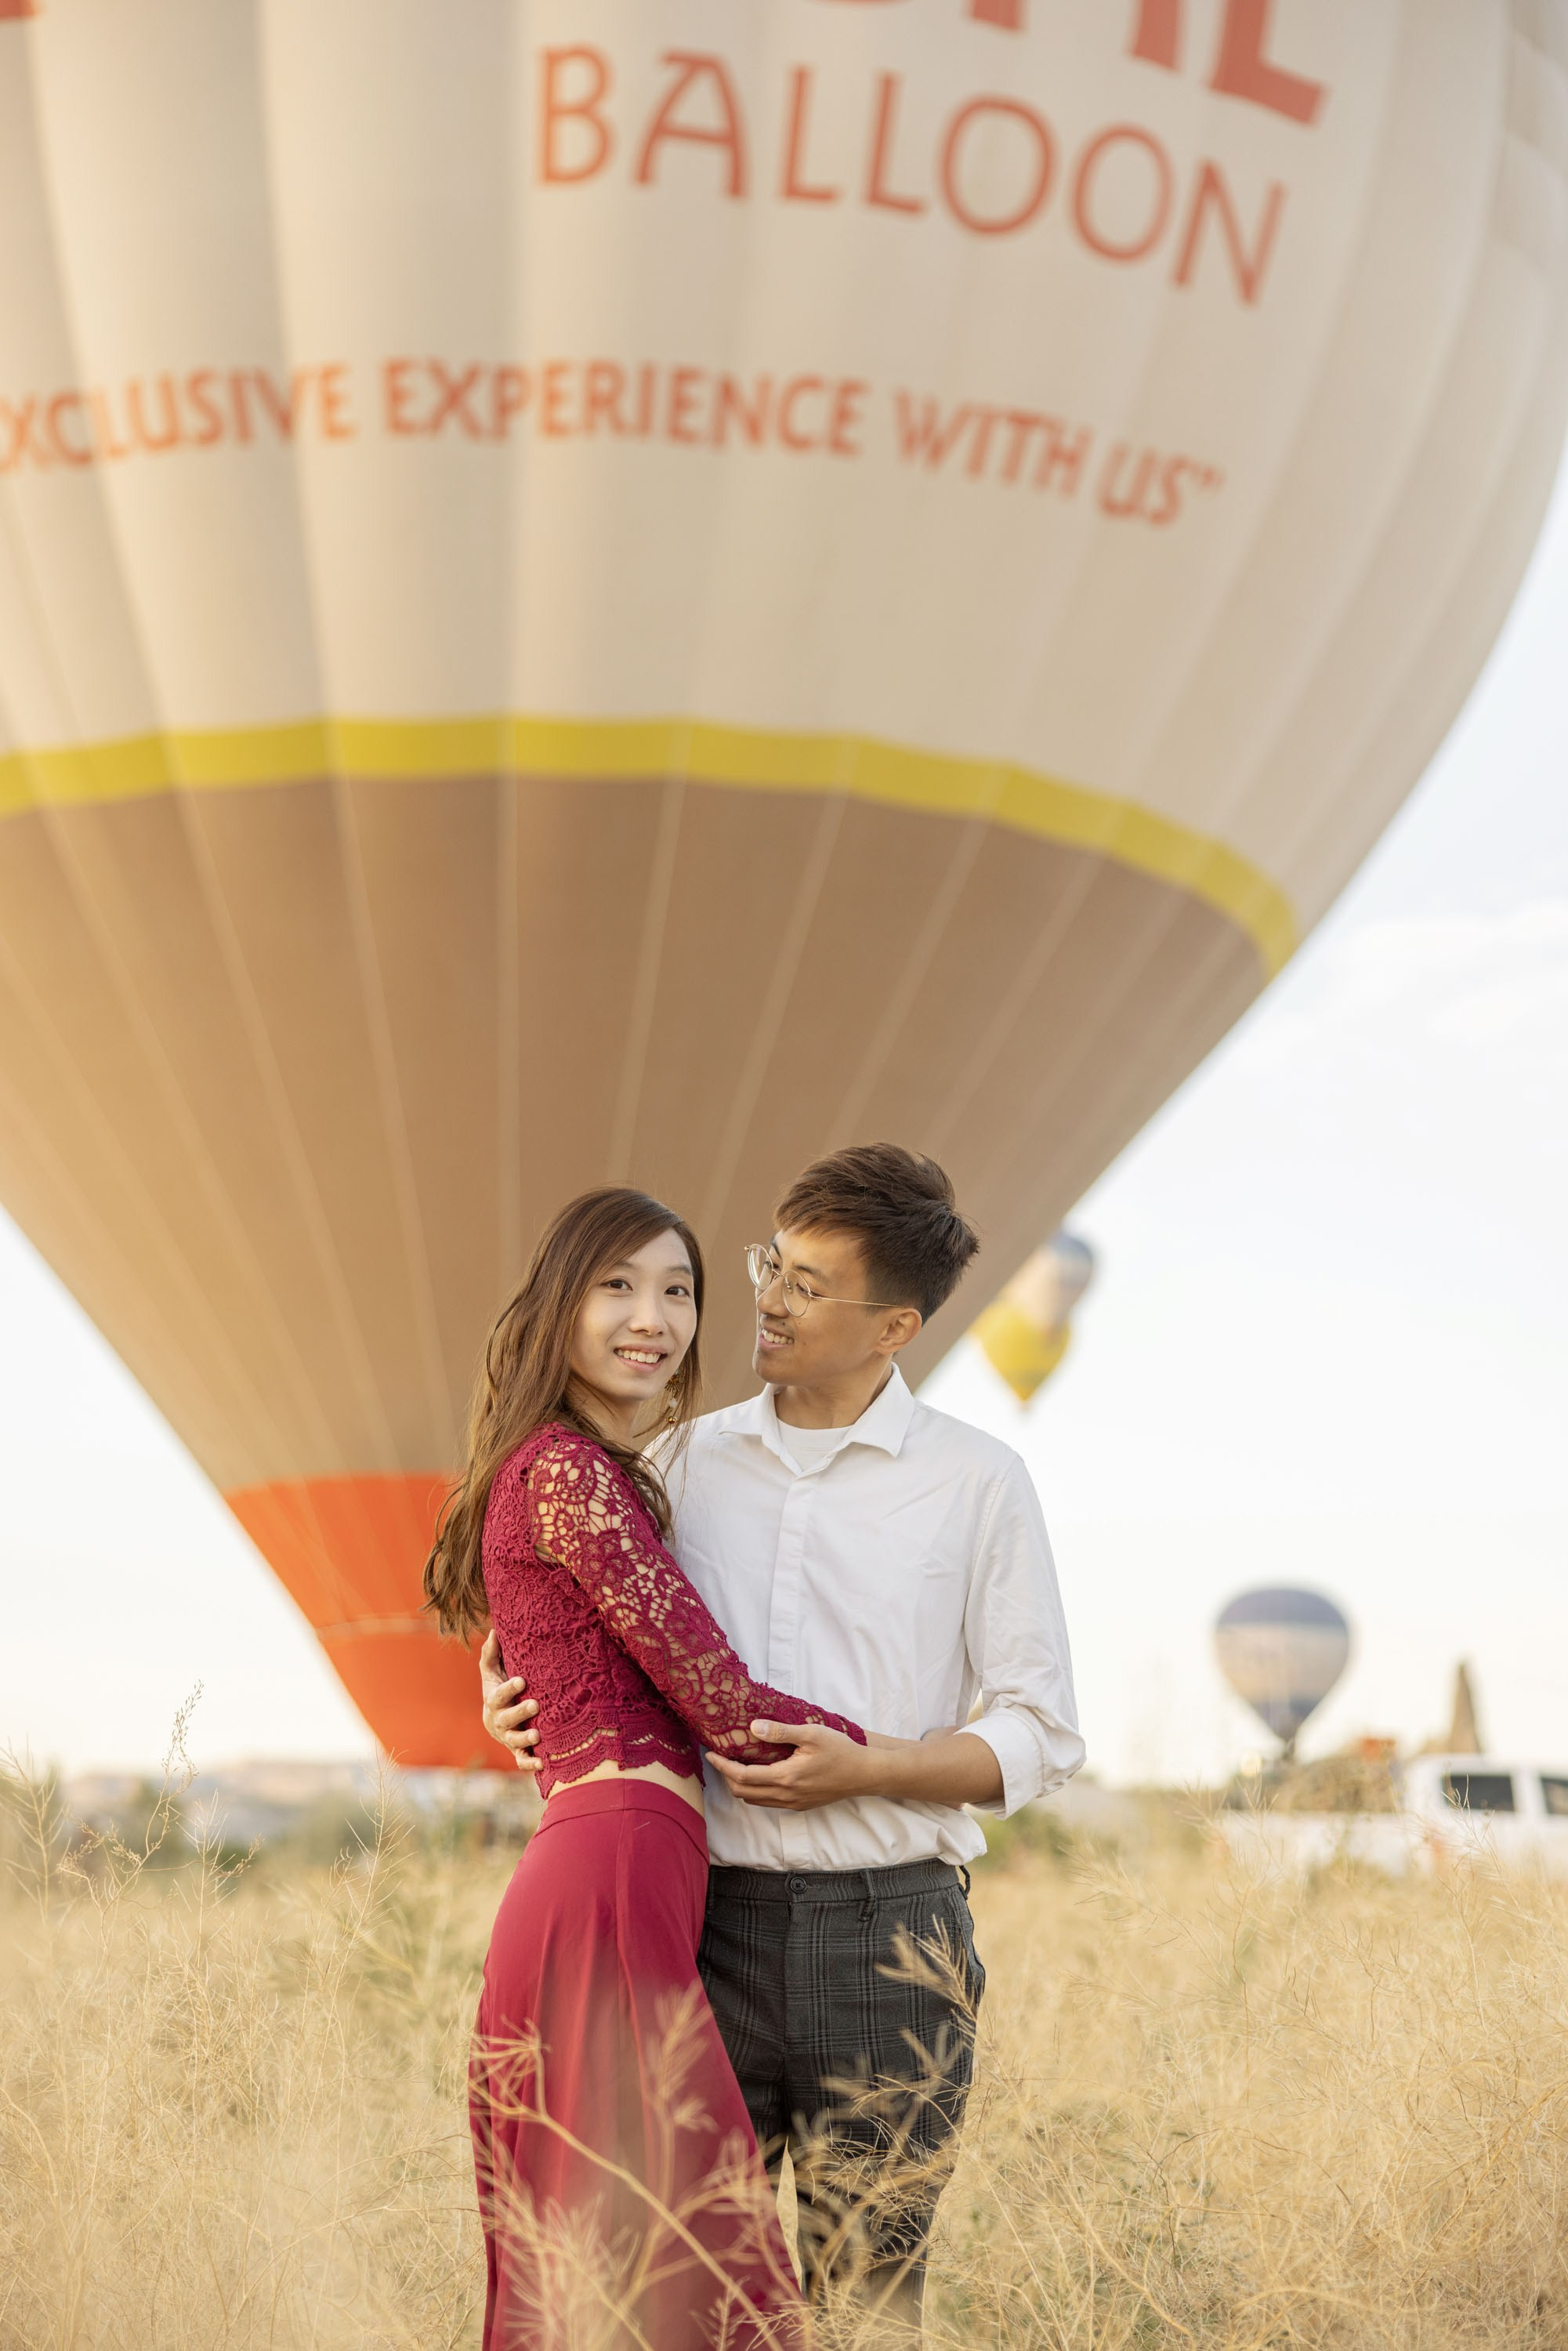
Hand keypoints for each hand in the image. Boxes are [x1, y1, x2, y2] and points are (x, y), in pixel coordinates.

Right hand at [479, 1629, 540, 1774]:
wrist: (494, 1721)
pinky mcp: (517, 1751)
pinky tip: (542, 1762)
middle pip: (507, 1718)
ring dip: (525, 1739)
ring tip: (538, 1735)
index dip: (509, 1688)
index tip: (522, 1680)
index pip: (499, 1694)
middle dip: (520, 1712)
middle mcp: (500, 1720)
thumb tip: (494, 1631)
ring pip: (514, 1741)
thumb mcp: (491, 1672)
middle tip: (535, 1705)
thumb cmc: (497, 1689)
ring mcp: (508, 1737)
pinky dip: (529, 1763)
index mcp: (494, 1700)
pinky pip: (521, 1760)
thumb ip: (491, 1654)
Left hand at [704, 1720, 875, 1811]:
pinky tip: (759, 1774)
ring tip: (736, 1764)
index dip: (722, 1766)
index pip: (742, 1776)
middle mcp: (785, 1795)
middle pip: (743, 1792)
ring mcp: (792, 1804)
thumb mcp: (811, 1734)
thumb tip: (752, 1727)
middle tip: (721, 1758)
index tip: (711, 1754)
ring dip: (740, 1785)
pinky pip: (768, 1802)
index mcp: (785, 1777)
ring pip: (754, 1800)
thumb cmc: (840, 1751)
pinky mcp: (799, 1805)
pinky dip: (755, 1790)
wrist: (864, 1774)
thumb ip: (780, 1731)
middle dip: (727, 1777)